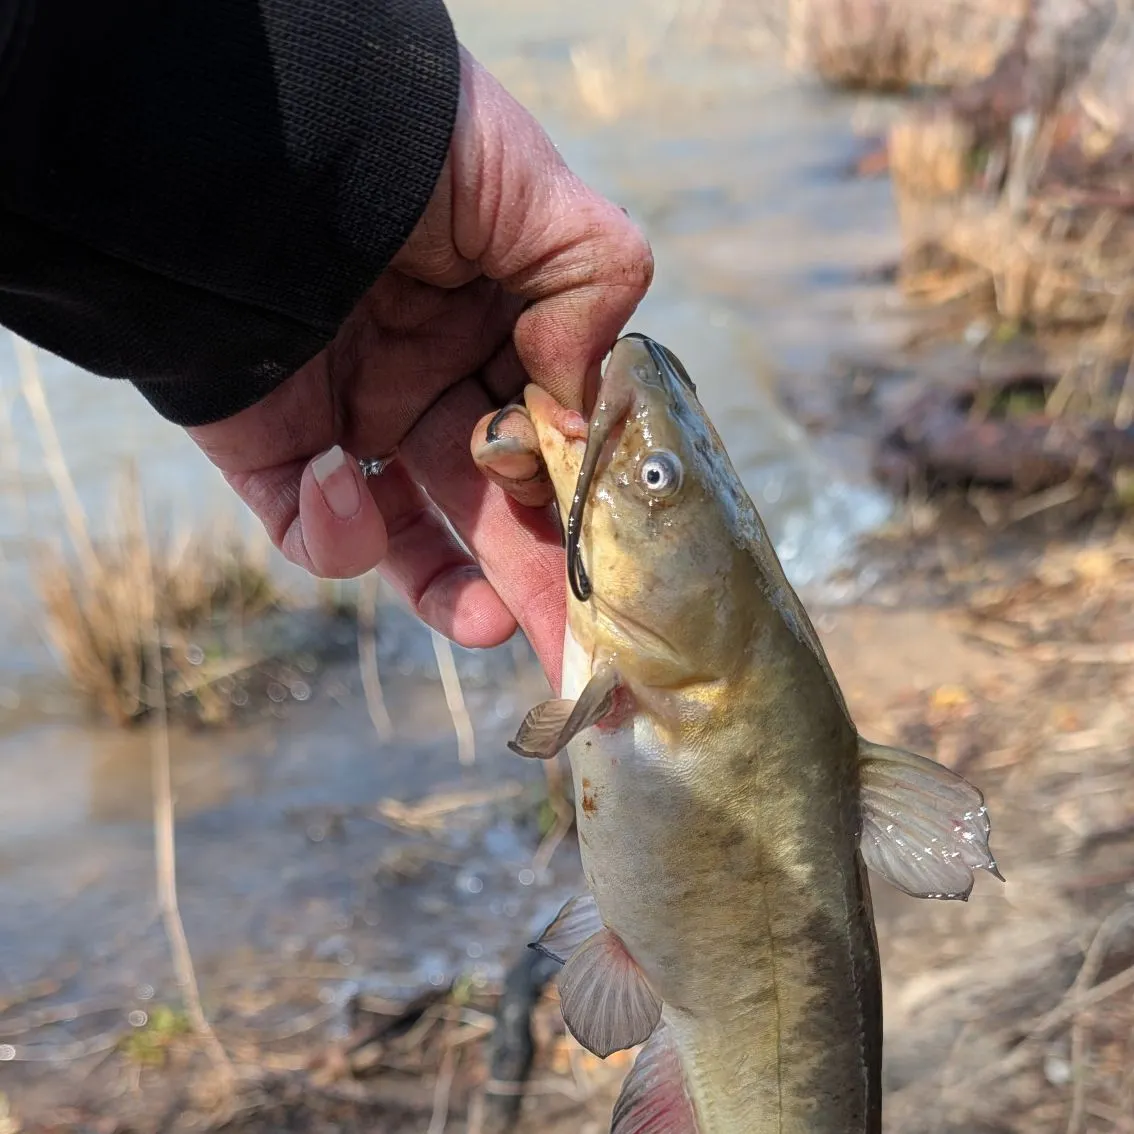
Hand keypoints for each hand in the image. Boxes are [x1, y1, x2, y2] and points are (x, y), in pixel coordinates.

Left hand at [187, 47, 652, 683]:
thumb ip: (595, 289)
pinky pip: (306, 529)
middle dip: (544, 583)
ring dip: (456, 595)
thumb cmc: (407, 145)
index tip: (617, 546)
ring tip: (493, 627)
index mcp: (496, 336)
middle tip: (585, 655)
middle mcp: (429, 385)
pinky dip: (336, 533)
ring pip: (414, 541)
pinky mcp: (270, 449)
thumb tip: (578, 399)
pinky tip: (340, 476)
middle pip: (496, 510)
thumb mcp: (538, 197)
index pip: (554, 445)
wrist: (251, 133)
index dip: (587, 504)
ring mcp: (351, 422)